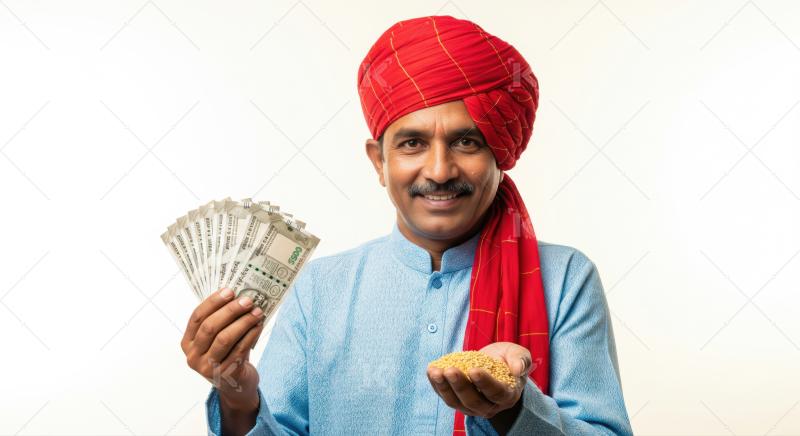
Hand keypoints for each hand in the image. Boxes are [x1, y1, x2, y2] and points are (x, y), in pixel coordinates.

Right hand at [181, 287, 266, 411]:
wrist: (236, 385)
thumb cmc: (228, 354)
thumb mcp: (218, 337)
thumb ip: (222, 320)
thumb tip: (239, 294)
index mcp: (188, 342)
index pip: (197, 317)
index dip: (213, 302)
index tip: (230, 291)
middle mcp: (193, 356)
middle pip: (210, 327)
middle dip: (230, 311)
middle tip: (247, 300)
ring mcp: (207, 368)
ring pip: (224, 339)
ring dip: (243, 322)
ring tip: (257, 312)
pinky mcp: (224, 375)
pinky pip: (239, 350)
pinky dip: (250, 336)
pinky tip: (258, 326)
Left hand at [426, 342, 532, 418]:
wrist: (496, 365)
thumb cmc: (509, 360)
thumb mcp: (519, 355)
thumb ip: (521, 360)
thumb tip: (518, 369)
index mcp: (507, 395)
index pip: (495, 392)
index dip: (484, 382)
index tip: (473, 370)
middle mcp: (490, 406)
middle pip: (473, 400)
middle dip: (460, 385)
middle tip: (450, 370)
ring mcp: (472, 407)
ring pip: (456, 402)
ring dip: (444, 387)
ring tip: (435, 371)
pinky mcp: (458, 401)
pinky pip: (445, 396)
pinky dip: (436, 384)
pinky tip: (431, 370)